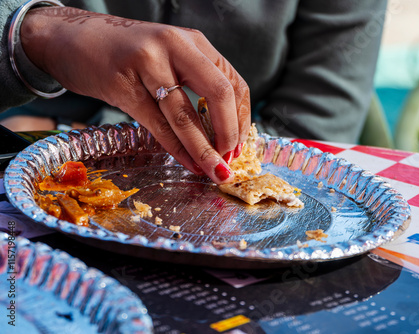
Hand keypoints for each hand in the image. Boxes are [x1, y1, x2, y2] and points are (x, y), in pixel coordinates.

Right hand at [21, 7, 250, 183]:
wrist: (71, 39)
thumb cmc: (126, 54)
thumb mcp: (169, 57)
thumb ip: (196, 82)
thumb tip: (223, 130)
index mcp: (193, 41)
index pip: (233, 83)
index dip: (242, 119)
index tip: (239, 145)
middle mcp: (175, 46)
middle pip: (218, 94)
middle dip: (229, 134)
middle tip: (229, 160)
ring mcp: (147, 63)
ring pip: (186, 115)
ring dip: (204, 150)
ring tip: (213, 171)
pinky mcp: (122, 84)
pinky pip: (158, 125)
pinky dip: (177, 149)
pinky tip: (187, 163)